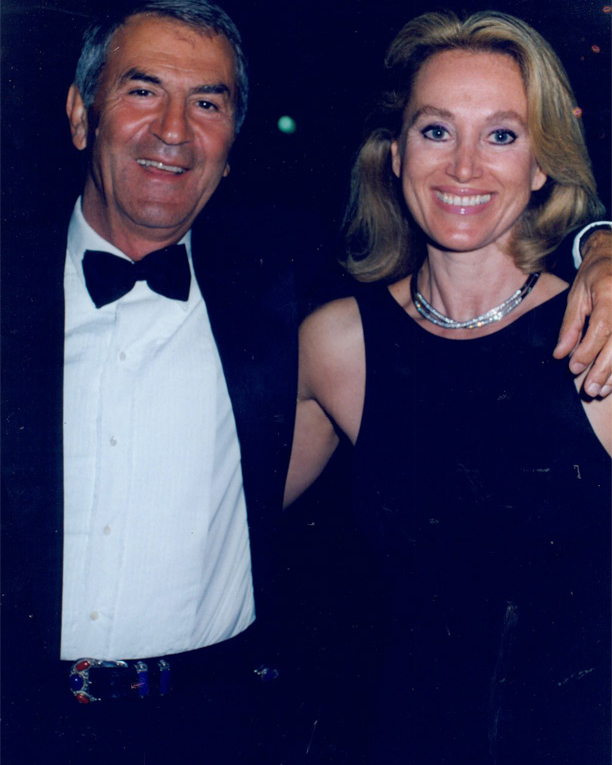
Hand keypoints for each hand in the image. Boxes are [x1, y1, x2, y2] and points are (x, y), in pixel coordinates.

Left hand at [554, 229, 611, 396]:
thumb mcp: (577, 296)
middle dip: (604, 370)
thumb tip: (561, 355)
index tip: (574, 368)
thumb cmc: (595, 275)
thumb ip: (570, 326)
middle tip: (590, 390)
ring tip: (603, 390)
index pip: (601, 328)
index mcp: (609, 294)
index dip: (588, 351)